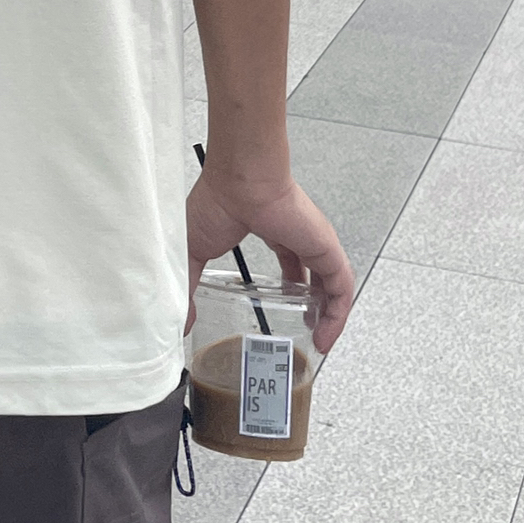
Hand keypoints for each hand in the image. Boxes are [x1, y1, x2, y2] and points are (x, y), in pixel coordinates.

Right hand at [186, 167, 354, 353]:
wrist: (240, 182)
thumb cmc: (218, 200)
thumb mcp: (193, 251)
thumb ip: (188, 286)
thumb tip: (183, 319)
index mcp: (267, 227)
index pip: (288, 258)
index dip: (289, 286)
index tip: (284, 309)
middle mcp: (294, 234)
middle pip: (313, 273)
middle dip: (312, 302)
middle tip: (305, 328)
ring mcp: (312, 242)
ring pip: (331, 285)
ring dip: (328, 314)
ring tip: (319, 340)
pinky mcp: (326, 250)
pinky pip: (341, 289)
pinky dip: (338, 316)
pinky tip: (326, 337)